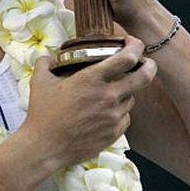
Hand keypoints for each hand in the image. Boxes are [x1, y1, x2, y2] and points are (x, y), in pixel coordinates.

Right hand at [23, 36, 156, 169]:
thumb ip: (45, 62)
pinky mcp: (114, 133)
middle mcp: (108, 96)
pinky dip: (119, 112)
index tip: (132, 43)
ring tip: (111, 92)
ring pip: (132, 98)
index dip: (136, 46)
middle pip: (145, 76)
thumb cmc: (42, 114)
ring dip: (126, 92)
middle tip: (146, 61)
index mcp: (92, 79)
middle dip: (149, 65)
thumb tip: (50, 56)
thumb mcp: (39, 81)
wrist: (45, 147)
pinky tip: (105, 112)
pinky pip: (125, 117)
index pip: (128, 57)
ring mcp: (113, 116)